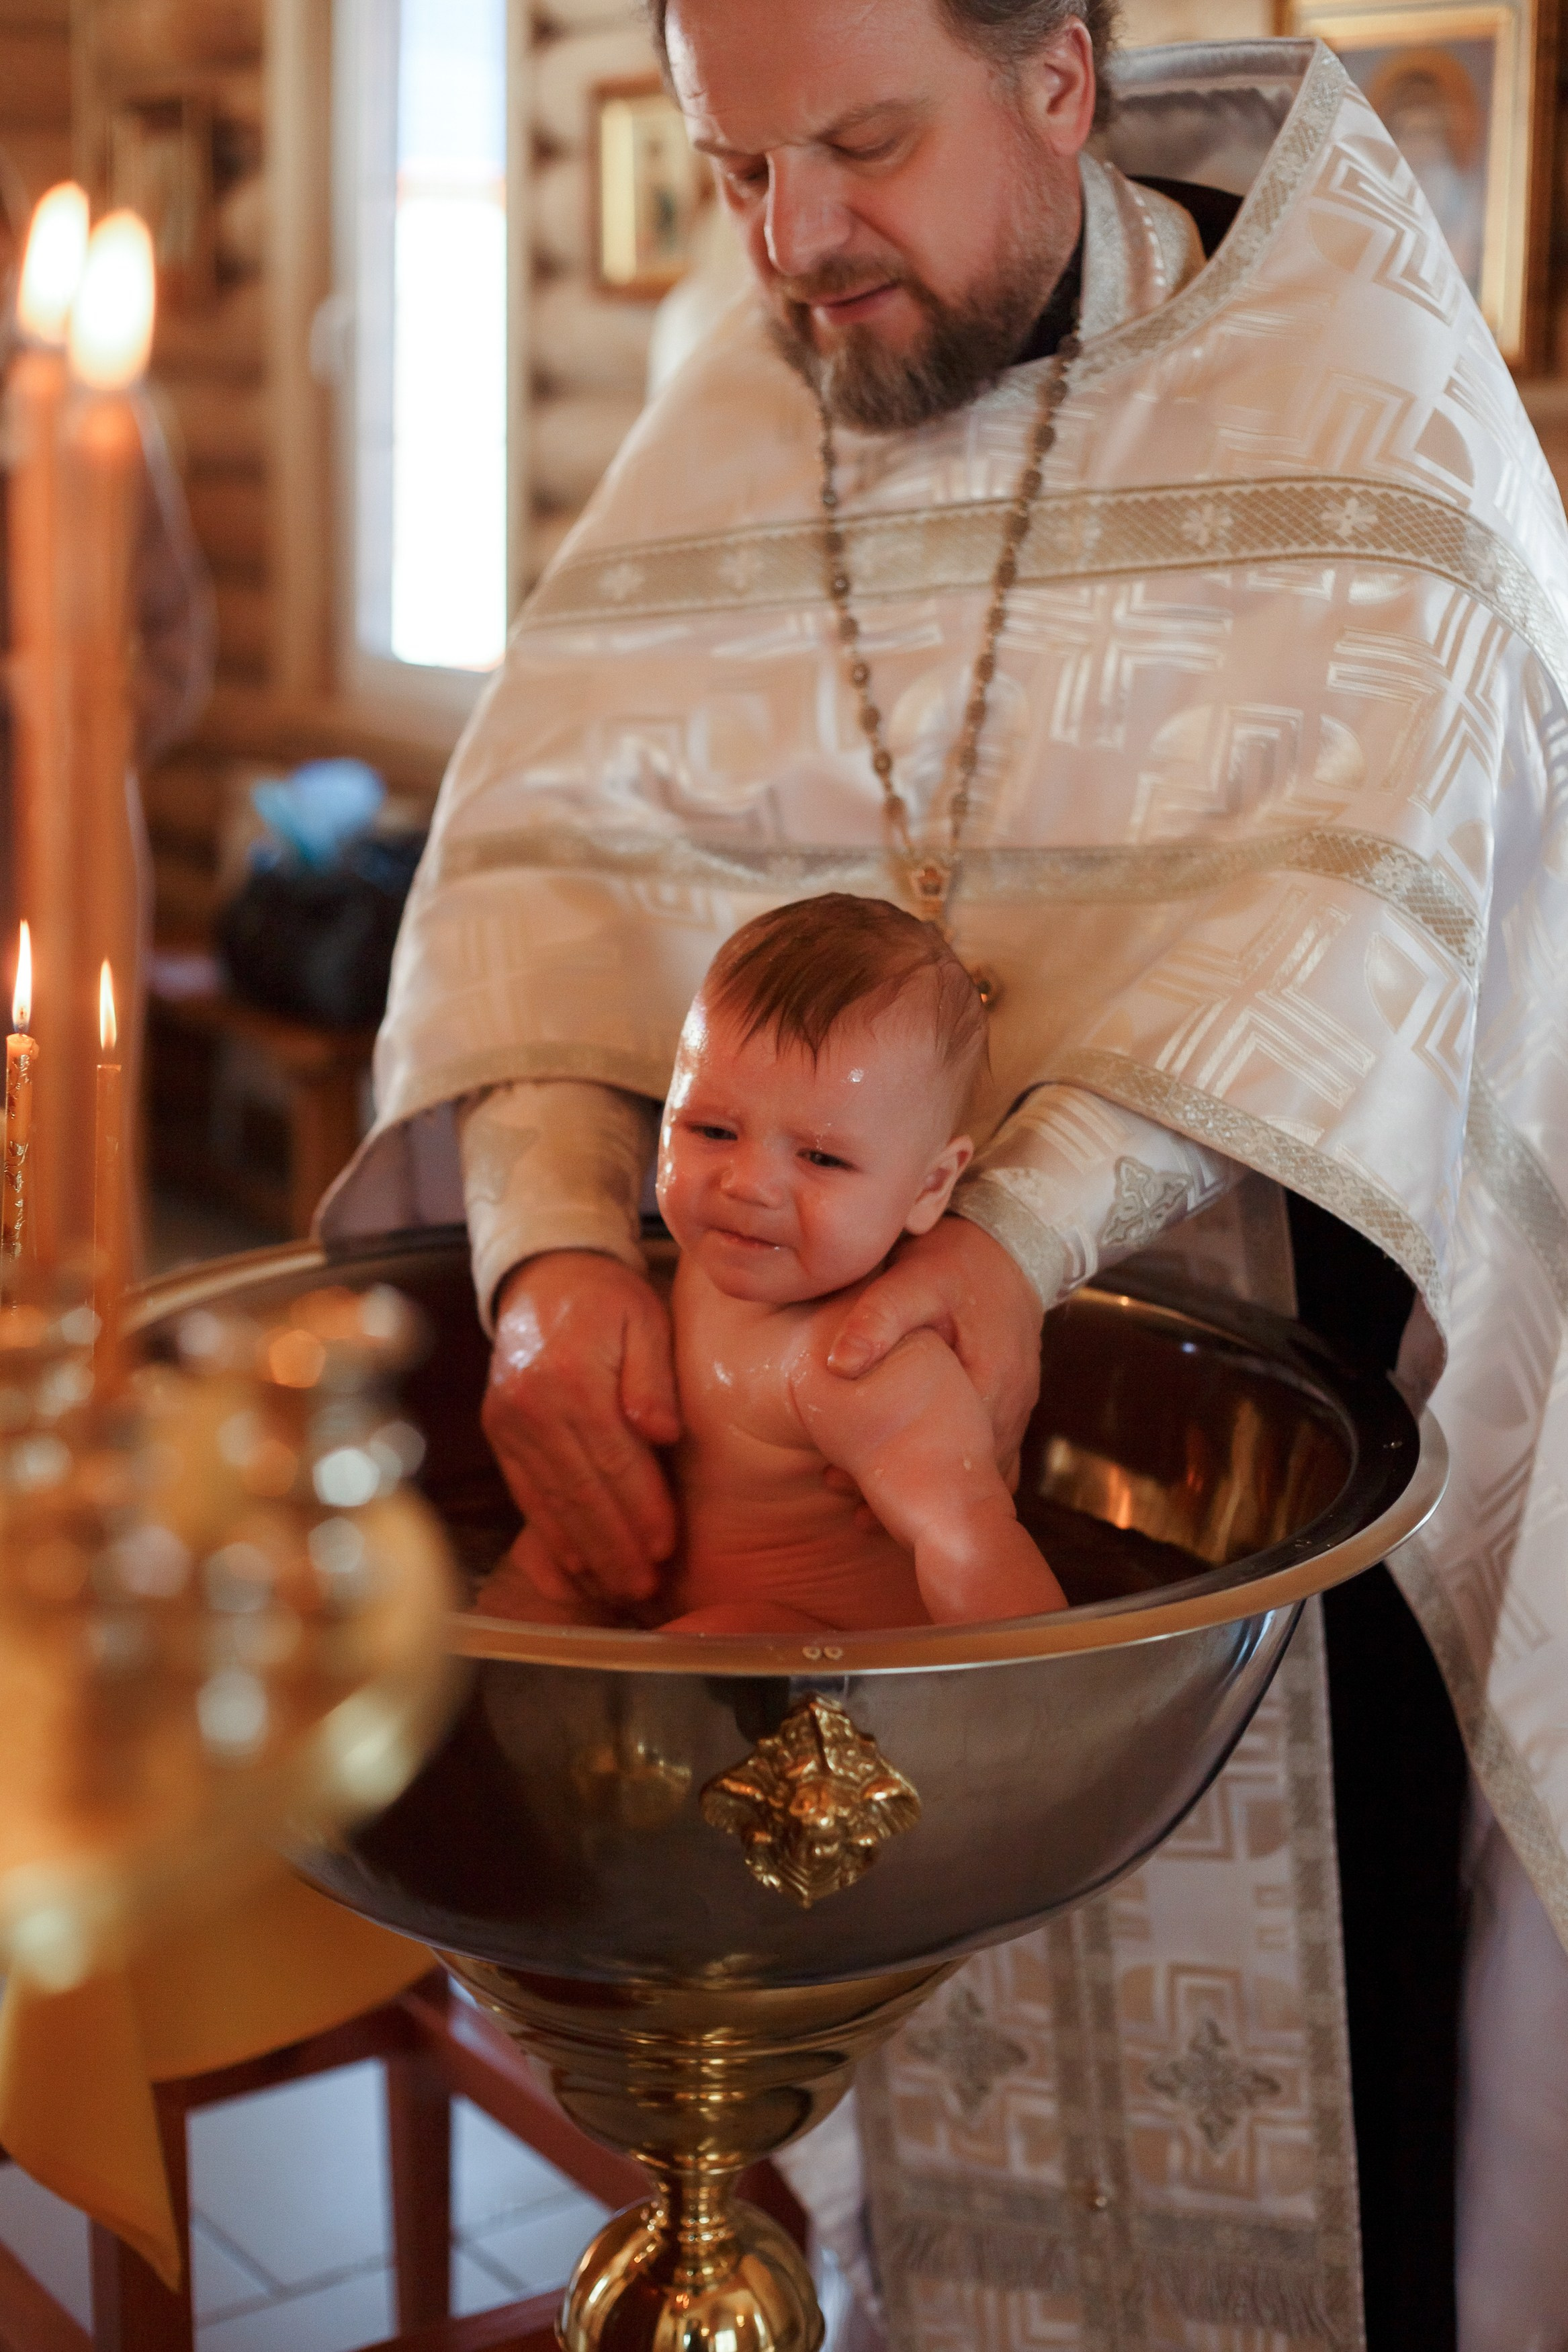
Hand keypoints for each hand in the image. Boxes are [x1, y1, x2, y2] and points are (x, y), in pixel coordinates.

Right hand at [482, 1251, 679, 1604]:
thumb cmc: (606, 1298)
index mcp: (572, 1377)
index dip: (642, 1508)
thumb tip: (660, 1433)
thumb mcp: (644, 1317)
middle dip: (616, 1546)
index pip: (614, 1460)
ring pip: (551, 1501)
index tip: (667, 1546)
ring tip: (619, 1586)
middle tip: (646, 1586)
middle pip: (581, 1491)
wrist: (543, 1277)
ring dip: (587, 1551)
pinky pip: (527, 1493)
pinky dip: (552, 1533)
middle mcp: (531, 1407)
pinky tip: (575, 1564)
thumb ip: (653, 1376)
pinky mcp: (500, 1434)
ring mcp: (509, 1423)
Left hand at [825, 1216, 1042, 1475]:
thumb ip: (879, 1318)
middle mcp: (1010, 1404)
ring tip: (863, 1502)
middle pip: (962, 1471)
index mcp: (991, 1380)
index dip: (897, 1471)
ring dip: (925, 1485)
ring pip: (973, 1469)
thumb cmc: (960, 1261)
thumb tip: (838, 1365)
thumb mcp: (916, 1278)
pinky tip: (907, 1476)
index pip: (949, 1450)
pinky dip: (947, 1470)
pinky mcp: (1006, 1404)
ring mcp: (1014, 1408)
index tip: (845, 1480)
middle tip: (842, 1496)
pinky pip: (980, 1453)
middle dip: (906, 1490)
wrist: (1008, 1243)